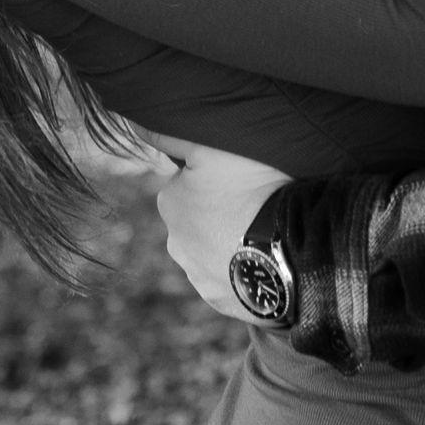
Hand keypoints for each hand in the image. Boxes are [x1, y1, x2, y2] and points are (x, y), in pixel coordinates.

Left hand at [153, 143, 290, 323]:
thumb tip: (134, 123)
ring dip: (233, 242)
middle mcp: (175, 243)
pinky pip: (232, 278)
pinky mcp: (223, 301)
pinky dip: (244, 269)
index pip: (189, 182)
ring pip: (214, 250)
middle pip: (200, 218)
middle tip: (257, 203)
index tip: (244, 176)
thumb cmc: (252, 191)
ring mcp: (199, 276)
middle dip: (221, 212)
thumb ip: (169, 135)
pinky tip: (266, 258)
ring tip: (266, 232)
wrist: (290, 252)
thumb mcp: (210, 148)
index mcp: (169, 203)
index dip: (218, 177)